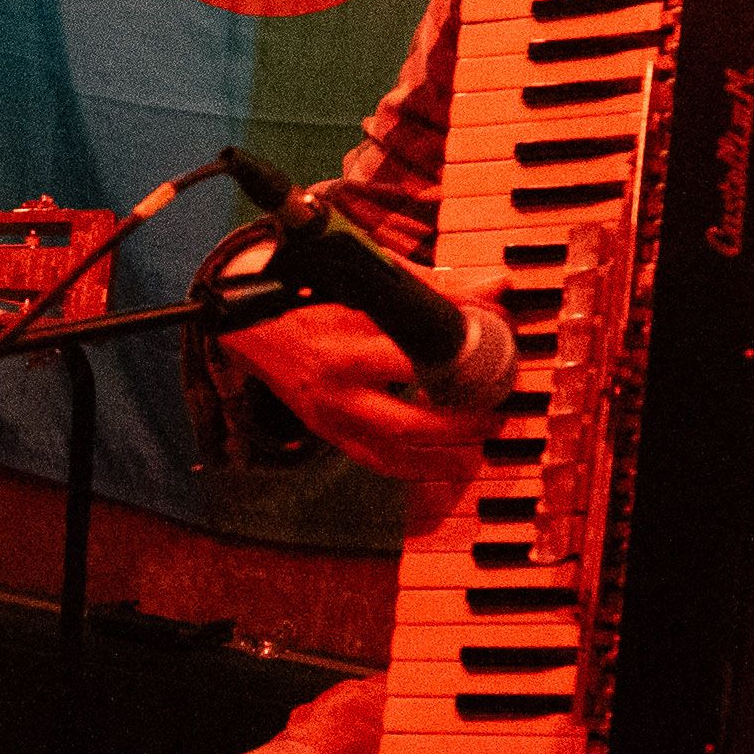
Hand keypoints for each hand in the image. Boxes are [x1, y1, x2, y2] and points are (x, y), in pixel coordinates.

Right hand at [229, 293, 491, 511]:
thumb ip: (437, 289)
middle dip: (459, 426)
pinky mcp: (331, 437)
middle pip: (407, 425)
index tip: (499, 356)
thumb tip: (497, 289)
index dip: (462, 361)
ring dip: (445, 457)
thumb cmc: (319, 297)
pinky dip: (419, 468)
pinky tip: (450, 460)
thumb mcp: (371, 285)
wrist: (254, 331)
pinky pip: (381, 466)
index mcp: (346, 346)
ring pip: (395, 456)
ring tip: (481, 442)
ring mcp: (332, 421)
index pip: (414, 359)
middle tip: (496, 412)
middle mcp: (337, 391)